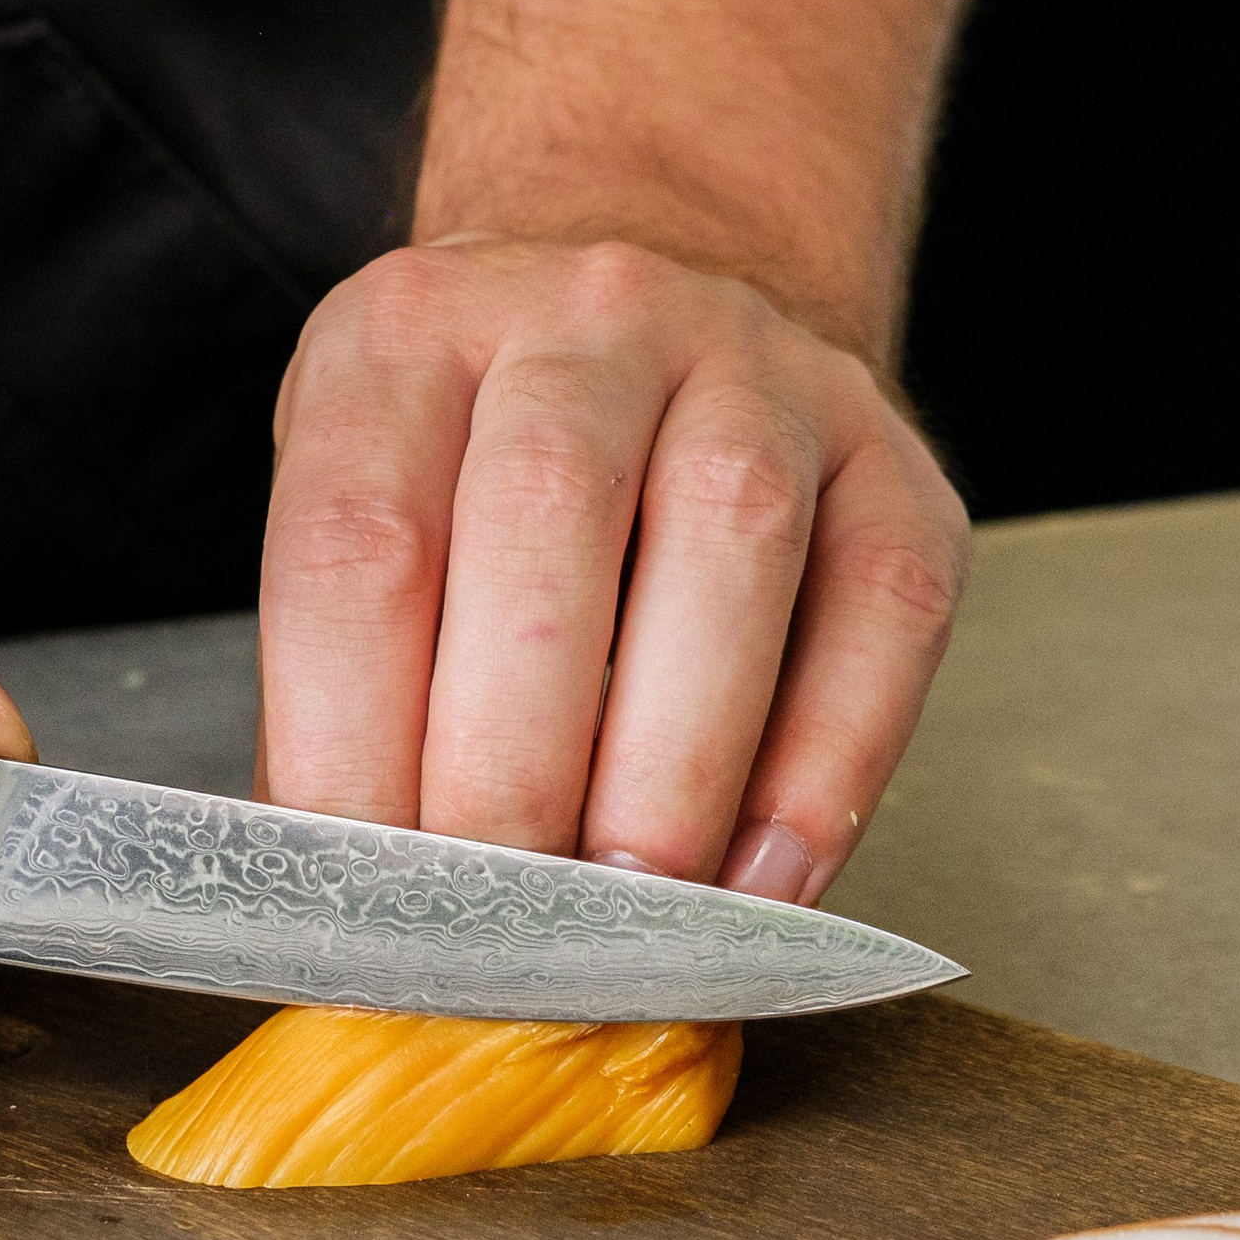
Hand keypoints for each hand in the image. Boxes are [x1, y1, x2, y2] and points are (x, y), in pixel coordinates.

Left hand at [254, 236, 966, 901]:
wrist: (660, 323)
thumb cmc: (480, 484)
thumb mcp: (373, 527)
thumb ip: (352, 697)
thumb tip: (361, 902)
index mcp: (408, 339)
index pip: (357, 544)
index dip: (349, 743)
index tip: (366, 900)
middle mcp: (586, 318)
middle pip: (541, 521)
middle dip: (513, 762)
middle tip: (499, 921)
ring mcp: (756, 367)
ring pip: (730, 538)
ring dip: (675, 760)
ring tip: (630, 907)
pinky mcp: (890, 459)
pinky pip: (881, 609)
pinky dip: (827, 766)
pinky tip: (763, 883)